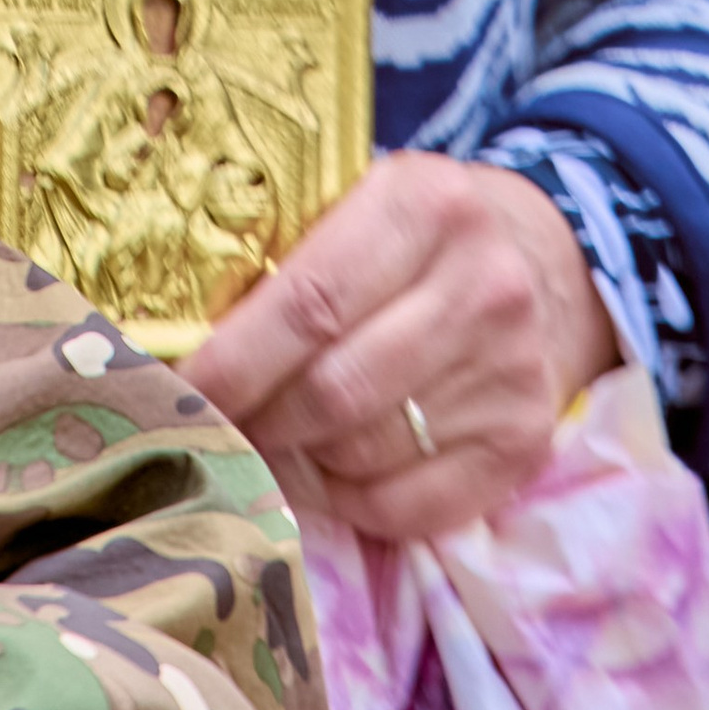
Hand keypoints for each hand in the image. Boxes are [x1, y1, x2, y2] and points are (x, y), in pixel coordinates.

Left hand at [187, 154, 619, 540]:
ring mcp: (514, 369)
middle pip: (334, 391)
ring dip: (301, 459)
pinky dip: (352, 499)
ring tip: (277, 434)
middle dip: (257, 420)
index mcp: (425, 204)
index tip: (178, 392)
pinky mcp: (526, 440)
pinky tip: (336, 465)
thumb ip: (276, 260)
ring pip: (365, 453)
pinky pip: (409, 505)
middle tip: (215, 424)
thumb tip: (167, 350)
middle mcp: (484, 284)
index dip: (233, 362)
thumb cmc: (406, 236)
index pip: (310, 304)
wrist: (541, 258)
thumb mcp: (350, 205)